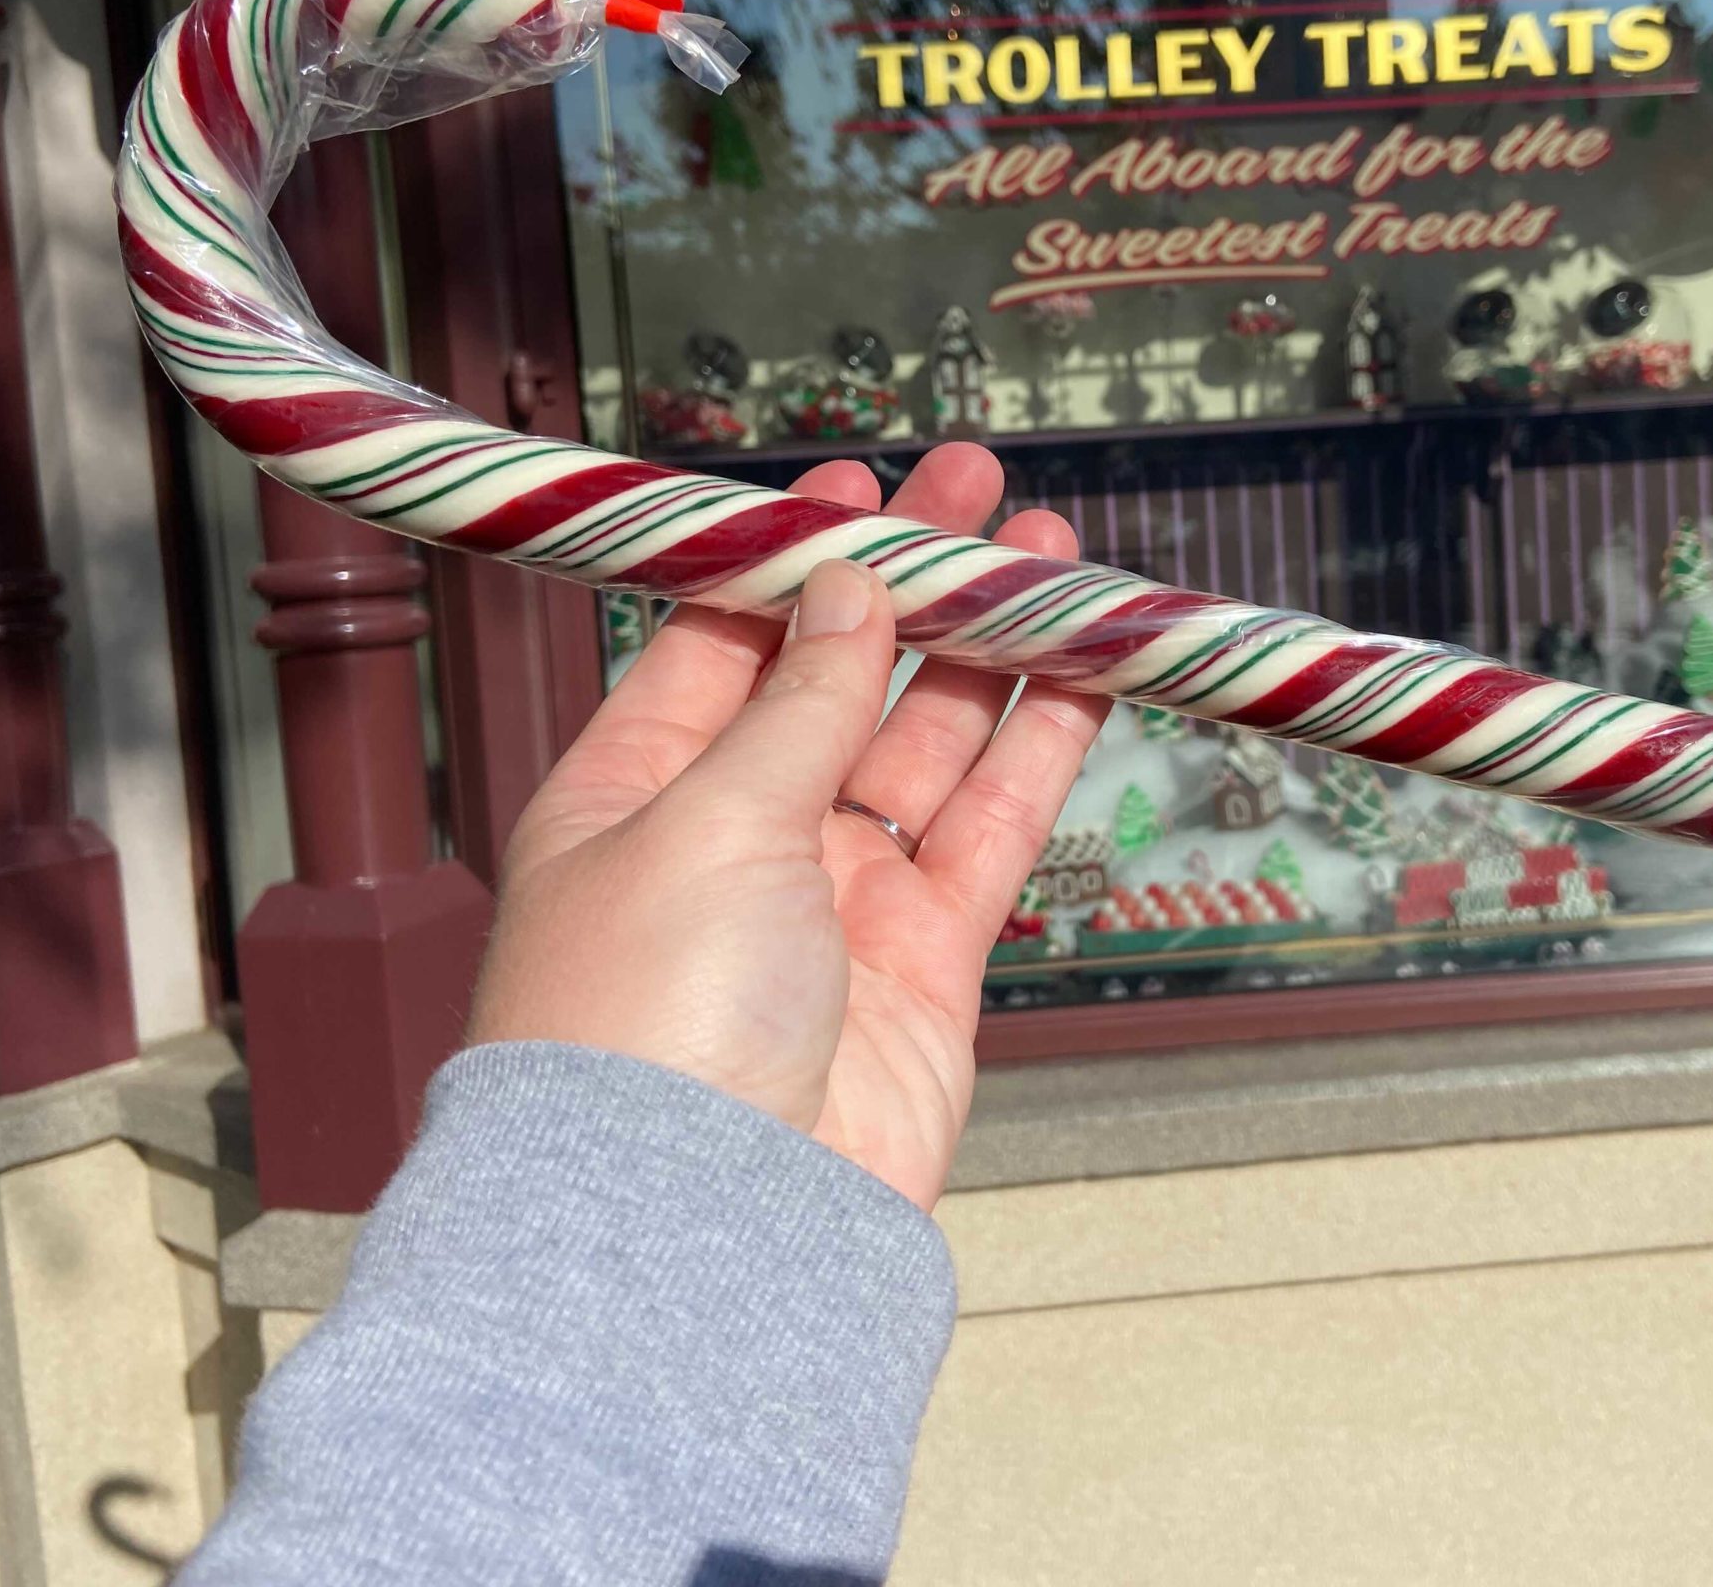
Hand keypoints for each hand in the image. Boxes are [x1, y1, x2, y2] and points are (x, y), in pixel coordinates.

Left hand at [468, 444, 1109, 1208]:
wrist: (706, 1231)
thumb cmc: (644, 1022)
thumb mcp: (708, 817)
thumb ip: (798, 699)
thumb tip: (848, 586)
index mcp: (633, 793)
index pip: (720, 642)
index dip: (795, 558)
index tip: (860, 482)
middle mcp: (733, 840)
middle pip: (836, 681)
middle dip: (909, 583)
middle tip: (977, 490)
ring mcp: (833, 903)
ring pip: (927, 747)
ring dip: (987, 648)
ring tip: (1048, 553)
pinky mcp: (923, 965)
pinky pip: (989, 831)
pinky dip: (1038, 748)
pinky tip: (1080, 667)